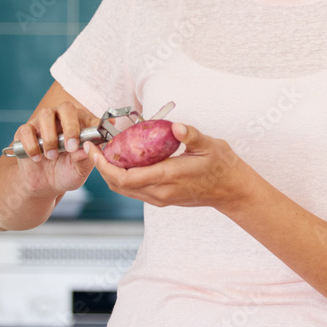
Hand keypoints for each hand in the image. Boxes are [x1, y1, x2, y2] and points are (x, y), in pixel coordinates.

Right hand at [11, 100, 98, 194]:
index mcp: (79, 125)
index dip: (92, 125)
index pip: (88, 117)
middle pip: (66, 108)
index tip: (93, 140)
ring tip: (52, 156)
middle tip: (70, 147)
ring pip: (45, 115)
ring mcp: (42, 123)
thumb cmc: (66, 172)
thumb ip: (84, 159)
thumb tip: (86, 149)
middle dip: (70, 127)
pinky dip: (32, 145)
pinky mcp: (25, 132)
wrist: (44, 184)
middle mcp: (61, 119)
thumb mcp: (79, 170)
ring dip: (50, 137)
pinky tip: (37, 158)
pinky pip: (26, 130)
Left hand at [84, 122, 248, 209]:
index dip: (105, 165)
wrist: (232, 190)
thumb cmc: (222, 166)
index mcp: (168, 177)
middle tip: (94, 148)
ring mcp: (161, 198)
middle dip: (102, 168)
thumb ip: (192, 136)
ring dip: (111, 174)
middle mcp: (160, 192)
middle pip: (119, 185)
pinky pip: (135, 191)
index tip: (95, 149)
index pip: (125, 177)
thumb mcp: (210, 145)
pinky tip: (125, 162)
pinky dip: (123, 178)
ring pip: (125, 190)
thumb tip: (176, 127)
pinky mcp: (163, 199)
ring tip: (105, 153)